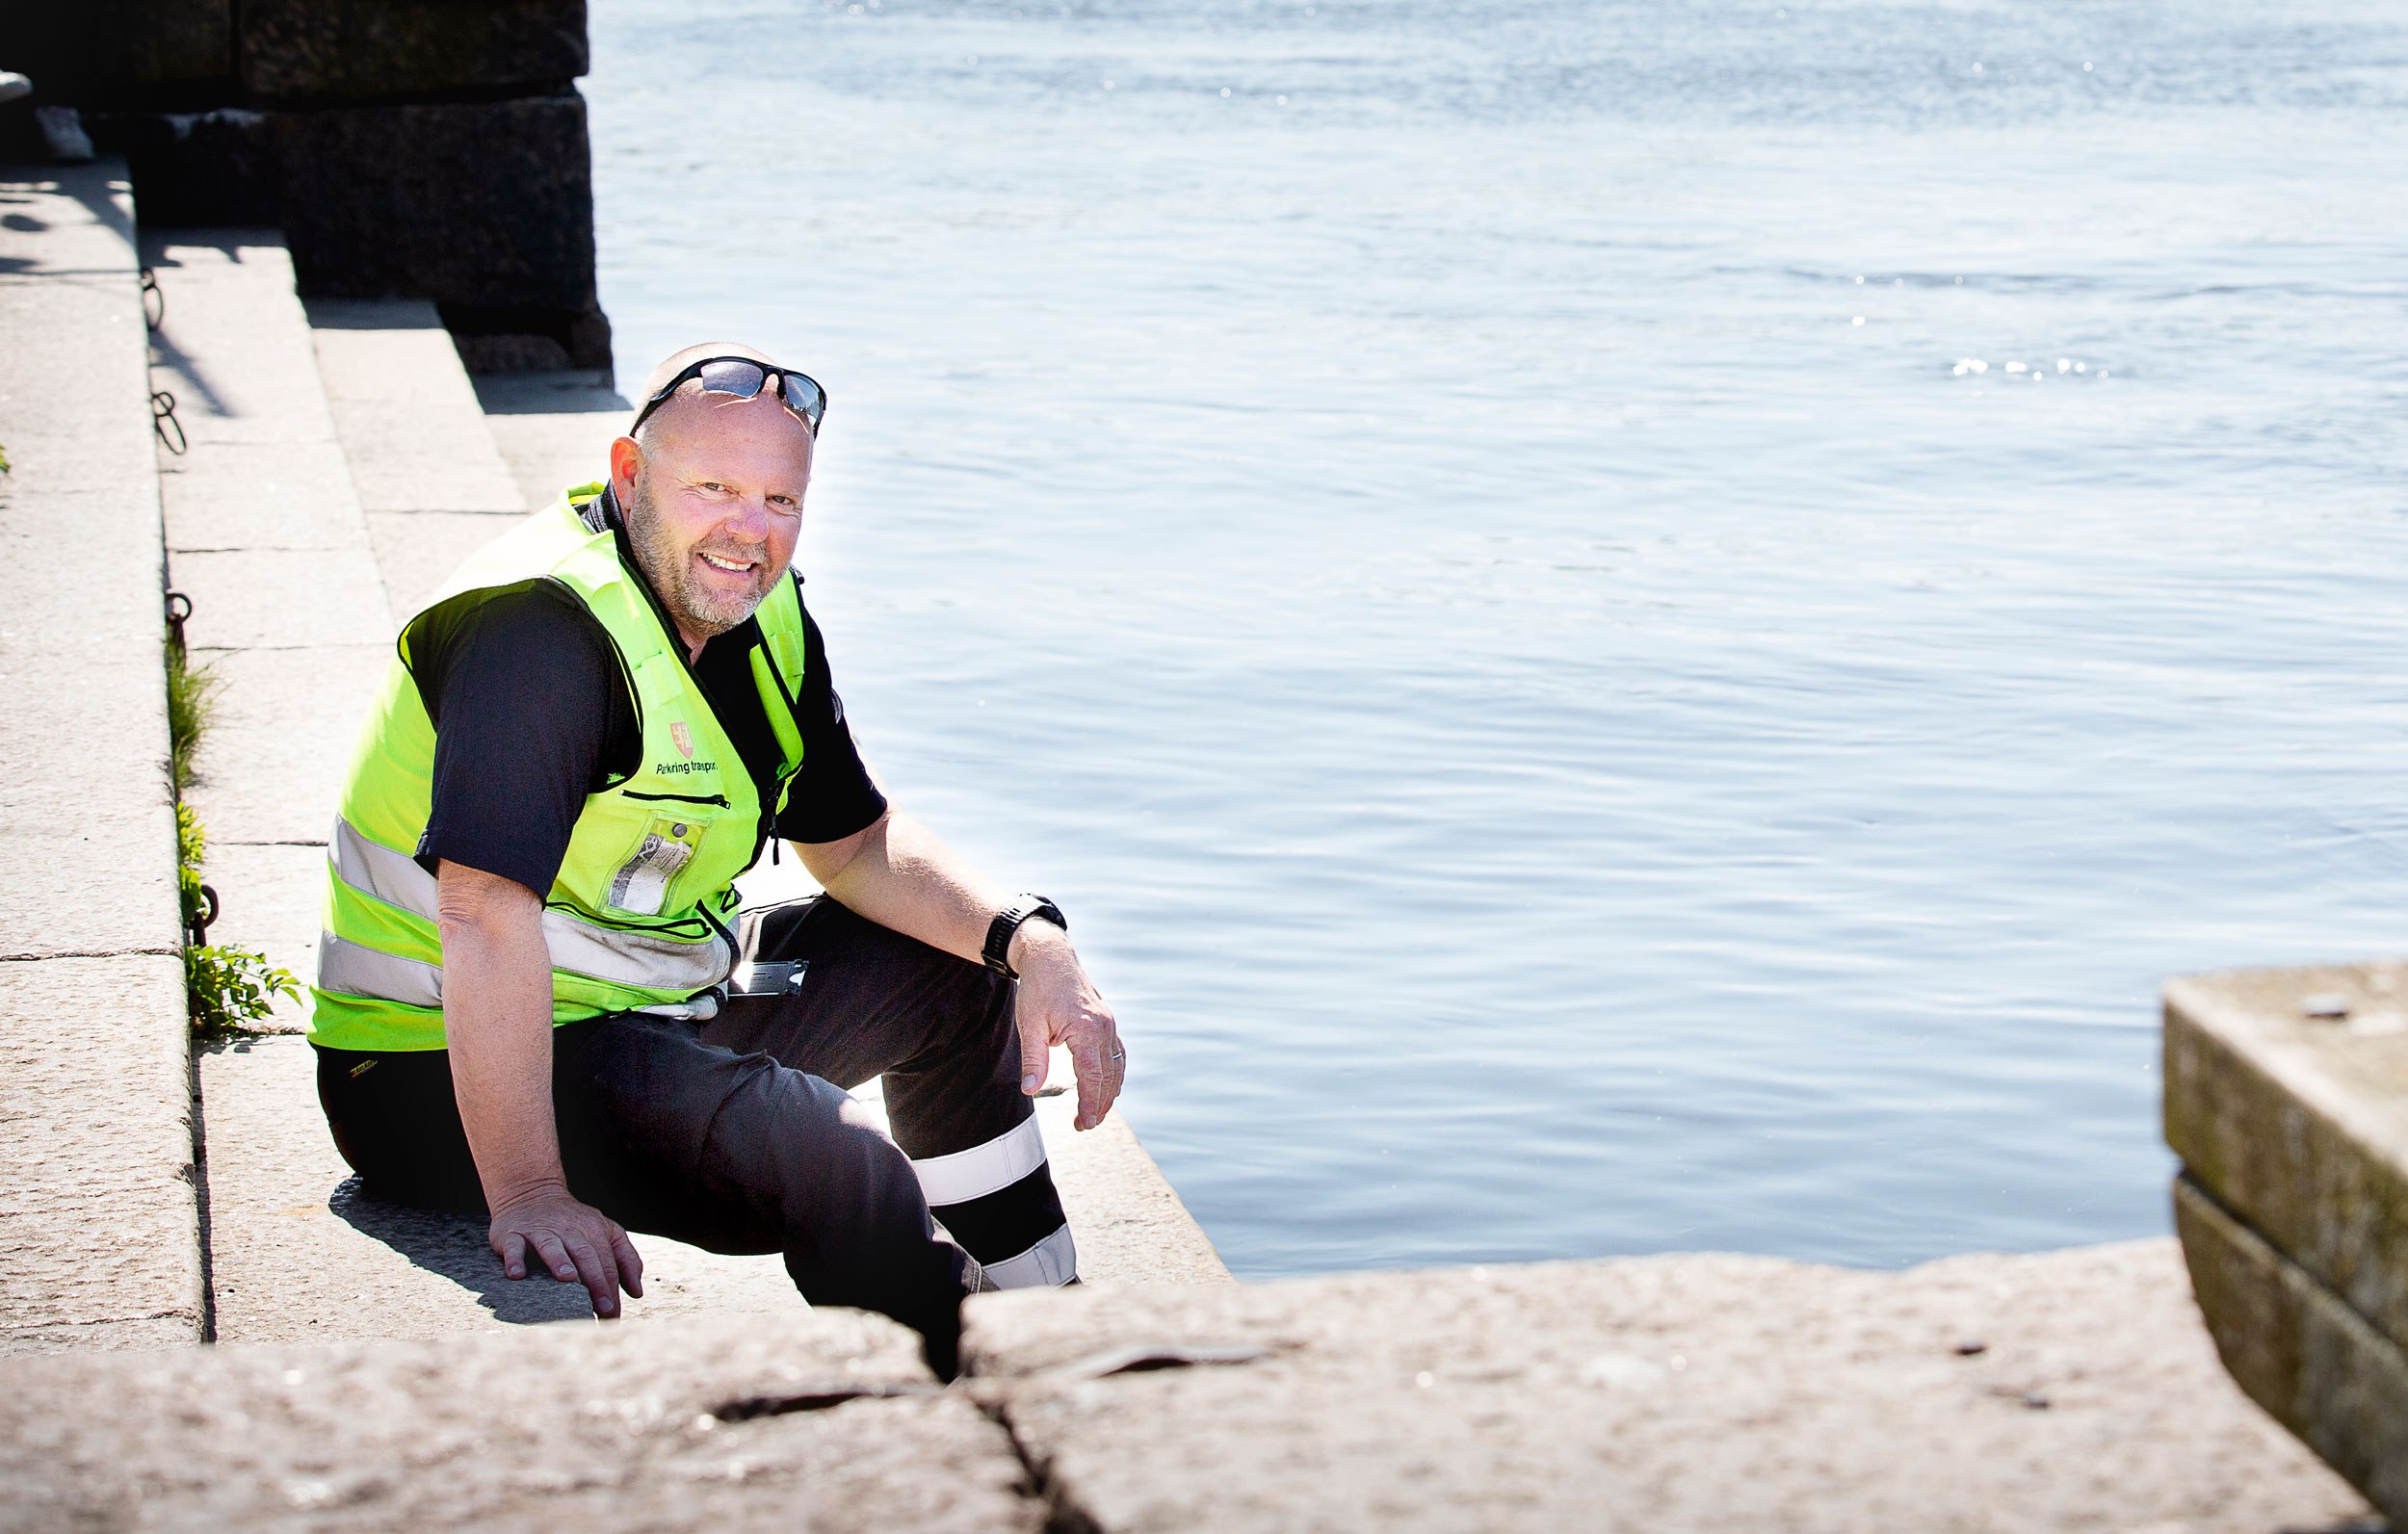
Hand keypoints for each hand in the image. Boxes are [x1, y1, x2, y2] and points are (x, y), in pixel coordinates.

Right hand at [489, 1183, 644, 1318]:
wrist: (532, 1192)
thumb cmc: (574, 1222)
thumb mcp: (606, 1232)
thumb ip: (626, 1259)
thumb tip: (637, 1292)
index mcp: (594, 1230)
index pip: (607, 1262)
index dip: (612, 1289)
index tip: (613, 1315)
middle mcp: (569, 1229)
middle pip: (585, 1255)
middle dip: (596, 1282)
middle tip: (602, 1308)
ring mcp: (540, 1230)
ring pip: (552, 1245)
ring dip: (560, 1261)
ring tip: (568, 1279)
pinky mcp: (513, 1233)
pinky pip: (514, 1246)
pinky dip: (515, 1259)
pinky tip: (517, 1274)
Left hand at [1010, 922, 1124, 1130]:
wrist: (1049, 956)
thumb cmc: (1037, 988)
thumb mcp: (1029, 1023)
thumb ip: (1034, 1059)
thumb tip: (1031, 1090)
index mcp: (1085, 1029)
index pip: (1093, 1076)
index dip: (1090, 1102)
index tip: (1086, 1123)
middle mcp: (1103, 1027)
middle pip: (1109, 1076)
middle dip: (1099, 1104)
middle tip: (1084, 1125)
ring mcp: (1108, 1024)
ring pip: (1117, 1067)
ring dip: (1109, 1092)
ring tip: (1094, 1113)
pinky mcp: (1106, 1021)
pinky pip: (1117, 1054)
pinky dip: (1114, 1074)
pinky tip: (1106, 1086)